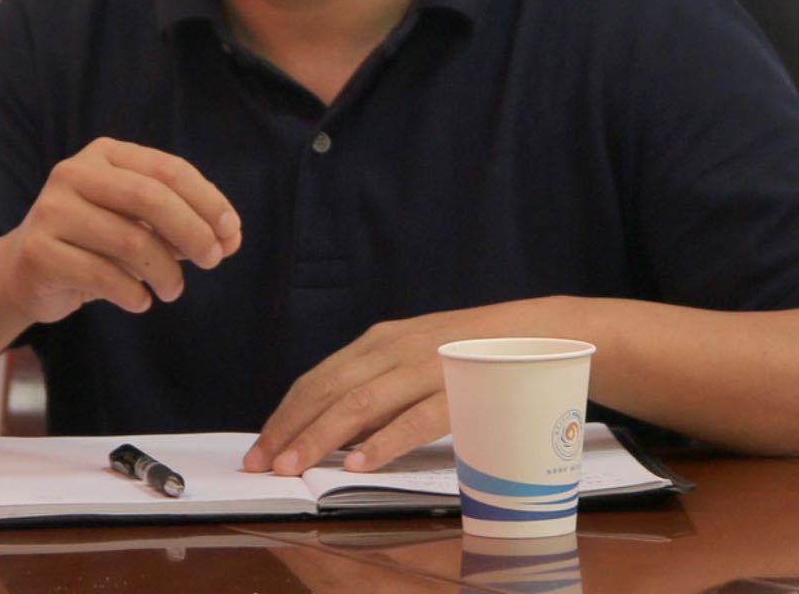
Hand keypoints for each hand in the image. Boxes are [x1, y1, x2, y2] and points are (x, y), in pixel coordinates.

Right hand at [0, 137, 241, 323]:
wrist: (24, 271)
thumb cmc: (95, 242)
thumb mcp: (142, 225)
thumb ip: (186, 225)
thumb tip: (232, 238)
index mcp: (106, 154)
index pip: (168, 169)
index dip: (206, 200)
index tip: (230, 232)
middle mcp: (75, 173)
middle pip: (150, 197)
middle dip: (192, 231)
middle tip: (213, 260)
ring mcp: (52, 211)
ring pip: (130, 241)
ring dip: (166, 272)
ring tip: (172, 289)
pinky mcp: (40, 252)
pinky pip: (104, 276)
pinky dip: (134, 294)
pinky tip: (141, 301)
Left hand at [245, 301, 524, 475]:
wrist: (538, 332)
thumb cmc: (468, 355)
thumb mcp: (413, 360)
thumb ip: (377, 388)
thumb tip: (335, 434)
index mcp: (380, 341)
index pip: (318, 378)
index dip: (286, 413)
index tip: (261, 446)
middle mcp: (395, 347)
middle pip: (329, 389)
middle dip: (291, 428)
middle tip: (263, 464)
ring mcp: (425, 364)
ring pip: (361, 402)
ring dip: (322, 436)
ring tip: (296, 466)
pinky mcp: (458, 385)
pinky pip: (415, 416)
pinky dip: (384, 440)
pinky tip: (360, 461)